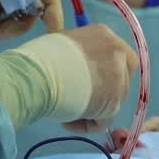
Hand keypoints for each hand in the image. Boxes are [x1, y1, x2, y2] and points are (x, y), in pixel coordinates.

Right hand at [0, 24, 137, 131]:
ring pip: (112, 102)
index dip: (105, 72)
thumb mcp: (64, 44)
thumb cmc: (40, 58)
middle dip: (103, 92)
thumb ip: (80, 53)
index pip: (119, 55)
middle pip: (121, 78)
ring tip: (66, 110)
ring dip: (92, 109)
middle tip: (80, 98)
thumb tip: (80, 68)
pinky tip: (67, 121)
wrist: (37, 75)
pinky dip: (86, 124)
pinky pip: (102, 121)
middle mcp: (118, 53)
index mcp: (105, 34)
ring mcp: (119, 78)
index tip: (88, 81)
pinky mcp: (113, 104)